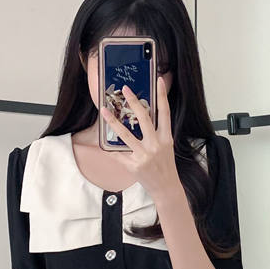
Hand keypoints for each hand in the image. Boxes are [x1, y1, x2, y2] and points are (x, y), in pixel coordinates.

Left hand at [100, 76, 181, 201]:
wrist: (166, 187)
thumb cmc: (165, 166)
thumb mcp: (166, 147)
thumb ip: (157, 133)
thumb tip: (143, 118)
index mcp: (165, 138)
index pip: (165, 112)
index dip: (162, 96)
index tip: (157, 81)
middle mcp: (155, 144)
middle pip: (144, 118)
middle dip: (134, 102)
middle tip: (125, 89)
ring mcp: (144, 155)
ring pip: (126, 135)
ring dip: (113, 122)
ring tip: (104, 111)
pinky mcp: (134, 165)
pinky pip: (118, 154)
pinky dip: (110, 149)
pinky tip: (102, 143)